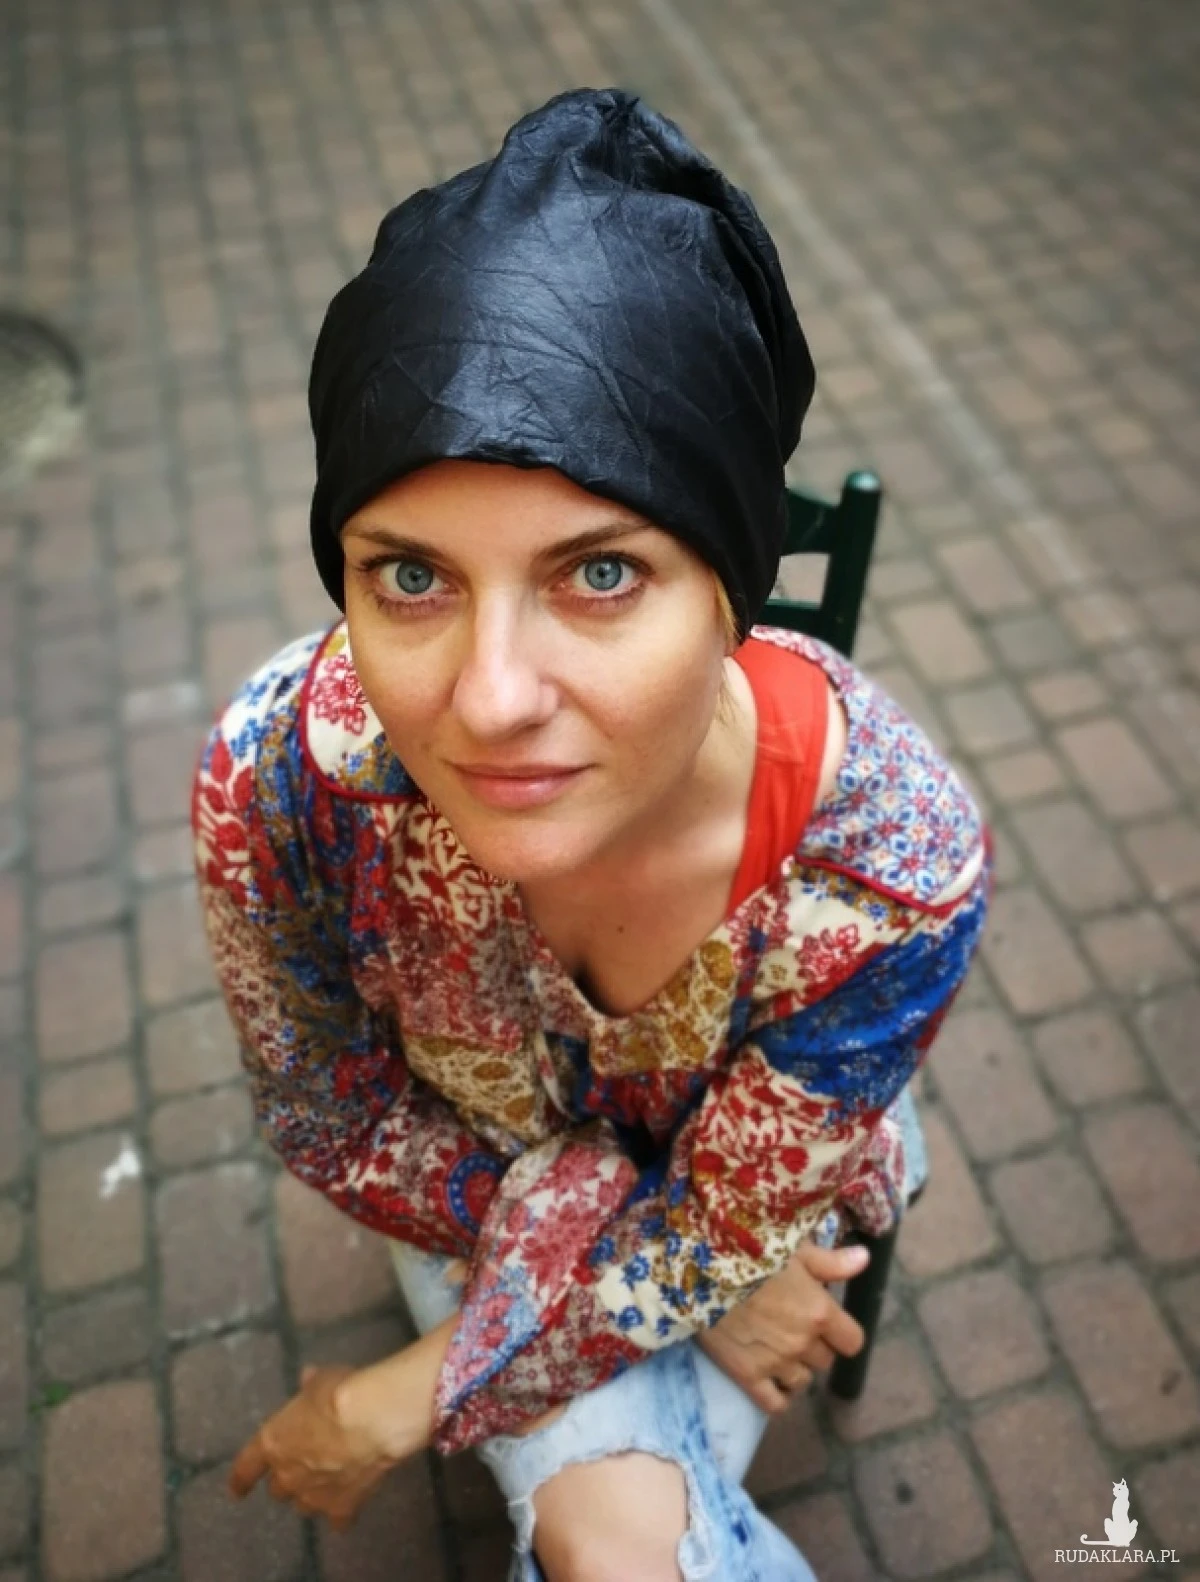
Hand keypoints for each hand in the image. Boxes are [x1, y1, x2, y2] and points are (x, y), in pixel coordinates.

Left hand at [229, 1365, 397, 1530]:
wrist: (370, 1420)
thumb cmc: (339, 1394)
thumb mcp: (320, 1380)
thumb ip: (311, 1387)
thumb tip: (308, 1378)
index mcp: (273, 1442)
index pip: (247, 1467)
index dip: (241, 1479)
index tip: (236, 1491)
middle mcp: (288, 1475)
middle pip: (278, 1489)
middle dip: (288, 1479)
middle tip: (305, 1465)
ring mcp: (314, 1496)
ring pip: (304, 1505)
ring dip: (312, 1495)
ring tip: (328, 1483)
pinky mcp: (341, 1507)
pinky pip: (337, 1519)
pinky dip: (341, 1514)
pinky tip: (348, 1507)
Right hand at [696, 1241, 868, 1413]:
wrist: (700, 1268)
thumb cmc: (751, 1253)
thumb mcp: (795, 1250)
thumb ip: (833, 1262)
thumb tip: (865, 1259)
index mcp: (819, 1312)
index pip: (852, 1342)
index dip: (842, 1333)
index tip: (827, 1322)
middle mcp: (802, 1343)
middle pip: (825, 1361)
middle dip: (815, 1346)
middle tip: (794, 1326)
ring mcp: (775, 1363)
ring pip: (803, 1381)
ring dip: (796, 1368)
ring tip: (778, 1348)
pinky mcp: (747, 1376)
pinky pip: (775, 1403)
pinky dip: (779, 1396)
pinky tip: (773, 1379)